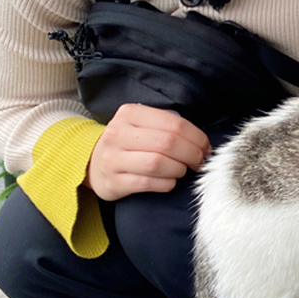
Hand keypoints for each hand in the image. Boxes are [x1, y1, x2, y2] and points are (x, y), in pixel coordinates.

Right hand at [85, 104, 210, 200]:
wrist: (93, 163)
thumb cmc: (129, 143)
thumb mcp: (142, 125)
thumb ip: (168, 127)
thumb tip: (202, 143)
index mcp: (130, 113)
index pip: (174, 123)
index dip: (197, 137)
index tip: (205, 148)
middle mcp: (118, 133)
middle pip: (167, 143)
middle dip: (191, 154)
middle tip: (199, 161)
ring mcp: (112, 159)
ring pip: (158, 163)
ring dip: (179, 169)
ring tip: (182, 170)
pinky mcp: (113, 182)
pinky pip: (148, 183)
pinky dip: (166, 183)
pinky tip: (169, 181)